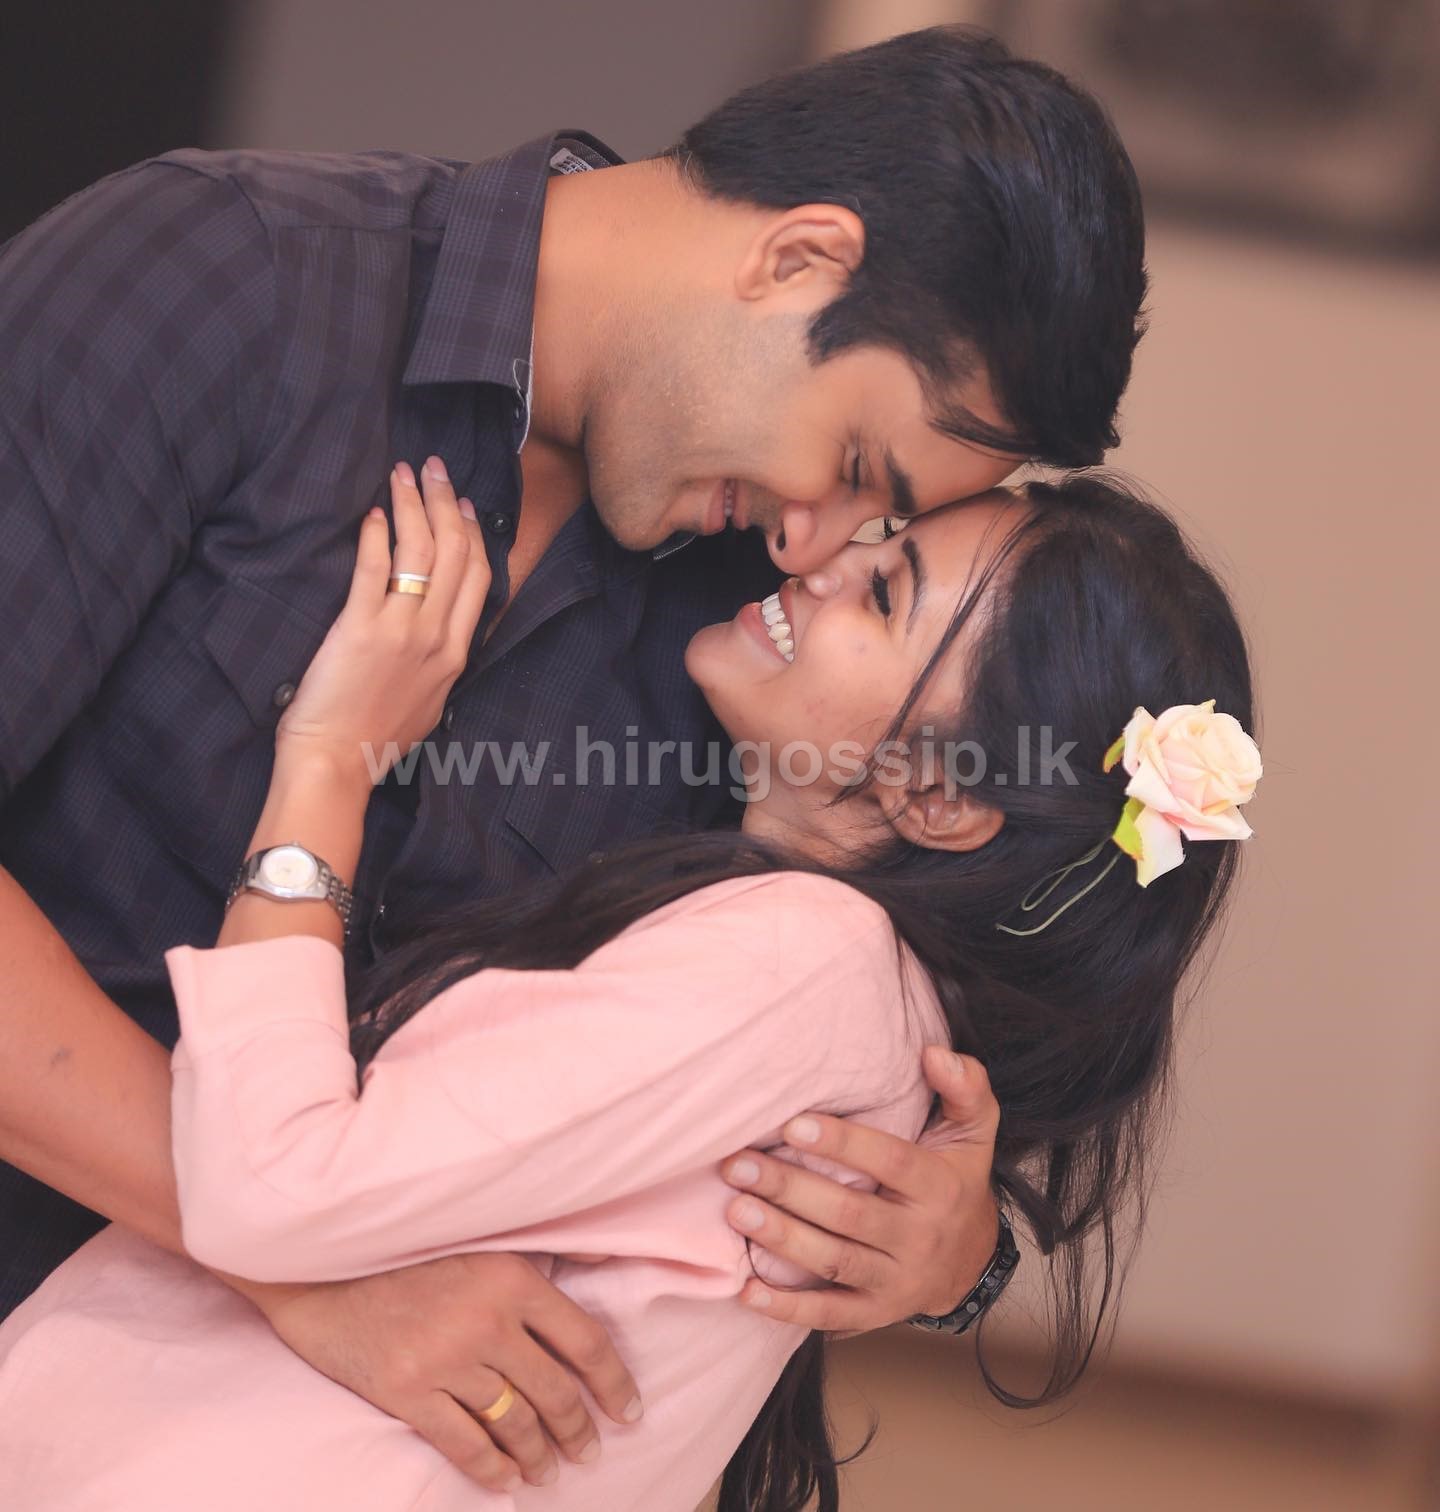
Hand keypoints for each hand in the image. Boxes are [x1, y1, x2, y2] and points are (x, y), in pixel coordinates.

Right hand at [225, 1253, 642, 1492]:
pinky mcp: (407, 1391)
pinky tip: (506, 1481)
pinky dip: (491, 1470)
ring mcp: (445, 1359)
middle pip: (555, 1391)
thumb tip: (602, 1273)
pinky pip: (463, 1445)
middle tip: (590, 1450)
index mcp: (512, 1277)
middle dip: (579, 1429)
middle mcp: (487, 1320)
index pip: (585, 1341)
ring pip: (514, 1422)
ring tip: (549, 1470)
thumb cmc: (409, 1247)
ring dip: (539, 1454)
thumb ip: (538, 1257)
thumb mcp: (482, 1238)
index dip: (614, 1383)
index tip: (630, 1410)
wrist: (324, 1262)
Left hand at [276, 457, 488, 785]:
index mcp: (455, 654)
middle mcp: (436, 638)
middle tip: (434, 468)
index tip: (464, 504)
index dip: (473, 533)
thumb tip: (441, 635)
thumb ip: (440, 664)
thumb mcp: (429, 704)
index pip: (479, 578)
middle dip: (447, 502)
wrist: (336, 763)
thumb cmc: (373, 740)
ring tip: (403, 474)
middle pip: (456, 554)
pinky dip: (375, 536)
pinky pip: (374, 570)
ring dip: (413, 505)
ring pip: (421, 553)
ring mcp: (401, 632)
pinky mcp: (360, 629)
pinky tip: (372, 513)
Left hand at [720, 1047, 1001, 1332]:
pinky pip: (829, 1315)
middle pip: (850, 1214)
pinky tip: (746, 1289)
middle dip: (791, 1189)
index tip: (792, 1125)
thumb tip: (934, 1053)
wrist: (971, 1259)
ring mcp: (897, 1281)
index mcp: (939, 1187)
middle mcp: (919, 1237)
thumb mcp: (974, 1130)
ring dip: (782, 1239)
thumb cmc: (955, 1177)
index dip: (842, 1145)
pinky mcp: (875, 1313)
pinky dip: (787, 1308)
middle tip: (739, 1166)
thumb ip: (964, 1086)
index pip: (890, 1162)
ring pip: (834, 1261)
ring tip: (736, 1210)